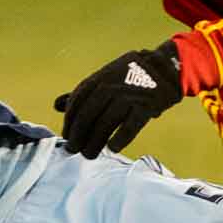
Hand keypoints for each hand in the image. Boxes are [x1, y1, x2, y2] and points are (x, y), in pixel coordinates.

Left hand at [54, 41, 182, 157]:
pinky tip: (112, 148)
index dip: (69, 122)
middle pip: (88, 115)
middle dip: (78, 135)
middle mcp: (112, 86)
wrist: (165, 68)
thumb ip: (82, 93)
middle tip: (74, 150)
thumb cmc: (130, 77)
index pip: (77, 102)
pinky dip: (120, 139)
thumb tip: (56, 105)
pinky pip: (130, 127)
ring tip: (89, 154)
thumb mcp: (104, 79)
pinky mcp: (146, 106)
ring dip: (95, 142)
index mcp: (100, 79)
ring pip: (106, 124)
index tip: (67, 137)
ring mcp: (129, 96)